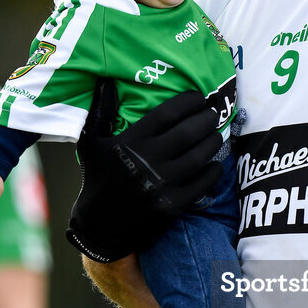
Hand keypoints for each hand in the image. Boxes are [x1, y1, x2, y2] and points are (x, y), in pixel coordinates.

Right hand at [66, 78, 222, 261]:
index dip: (188, 102)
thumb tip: (105, 80)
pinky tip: (215, 163)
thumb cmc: (97, 178)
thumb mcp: (91, 143)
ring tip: (216, 134)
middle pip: (189, 131)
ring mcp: (161, 185)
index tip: (198, 97)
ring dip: (213, 141)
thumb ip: (100, 110)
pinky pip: (202, 183)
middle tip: (213, 113)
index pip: (168, 113)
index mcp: (130, 142)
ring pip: (199, 155)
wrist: (99, 226)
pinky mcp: (172, 206)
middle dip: (207, 118)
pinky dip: (213, 170)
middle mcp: (147, 161)